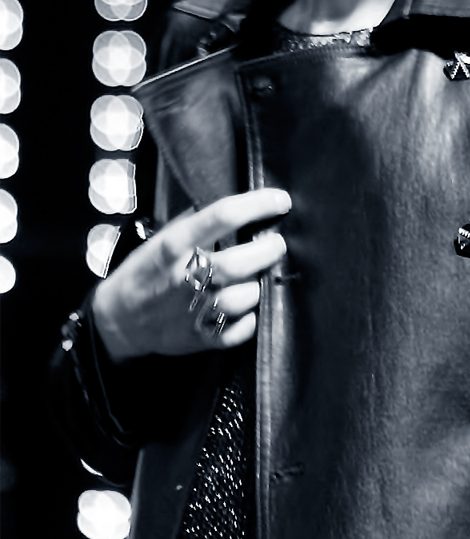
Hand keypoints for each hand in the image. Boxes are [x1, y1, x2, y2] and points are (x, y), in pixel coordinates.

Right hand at [92, 188, 289, 362]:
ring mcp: (194, 311)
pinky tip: (250, 304)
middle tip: (276, 242)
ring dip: (261, 283)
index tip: (280, 201)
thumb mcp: (162, 238)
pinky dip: (252, 316)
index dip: (259, 204)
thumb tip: (236, 206)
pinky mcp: (202, 338)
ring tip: (263, 273)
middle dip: (269, 248)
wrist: (119, 320)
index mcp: (175, 245)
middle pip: (241, 261)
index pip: (224, 215)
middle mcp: (186, 277)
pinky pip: (242, 328)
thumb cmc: (146, 272)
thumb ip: (195, 223)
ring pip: (246, 296)